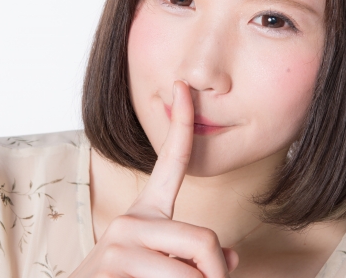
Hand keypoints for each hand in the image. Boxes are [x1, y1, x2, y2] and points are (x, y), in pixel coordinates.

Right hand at [71, 80, 238, 277]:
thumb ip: (194, 258)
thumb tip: (232, 257)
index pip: (171, 162)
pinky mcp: (113, 265)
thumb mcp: (163, 269)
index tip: (184, 87)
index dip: (182, 123)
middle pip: (206, 239)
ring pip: (196, 272)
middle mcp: (131, 219)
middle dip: (217, 273)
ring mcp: (120, 241)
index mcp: (146, 213)